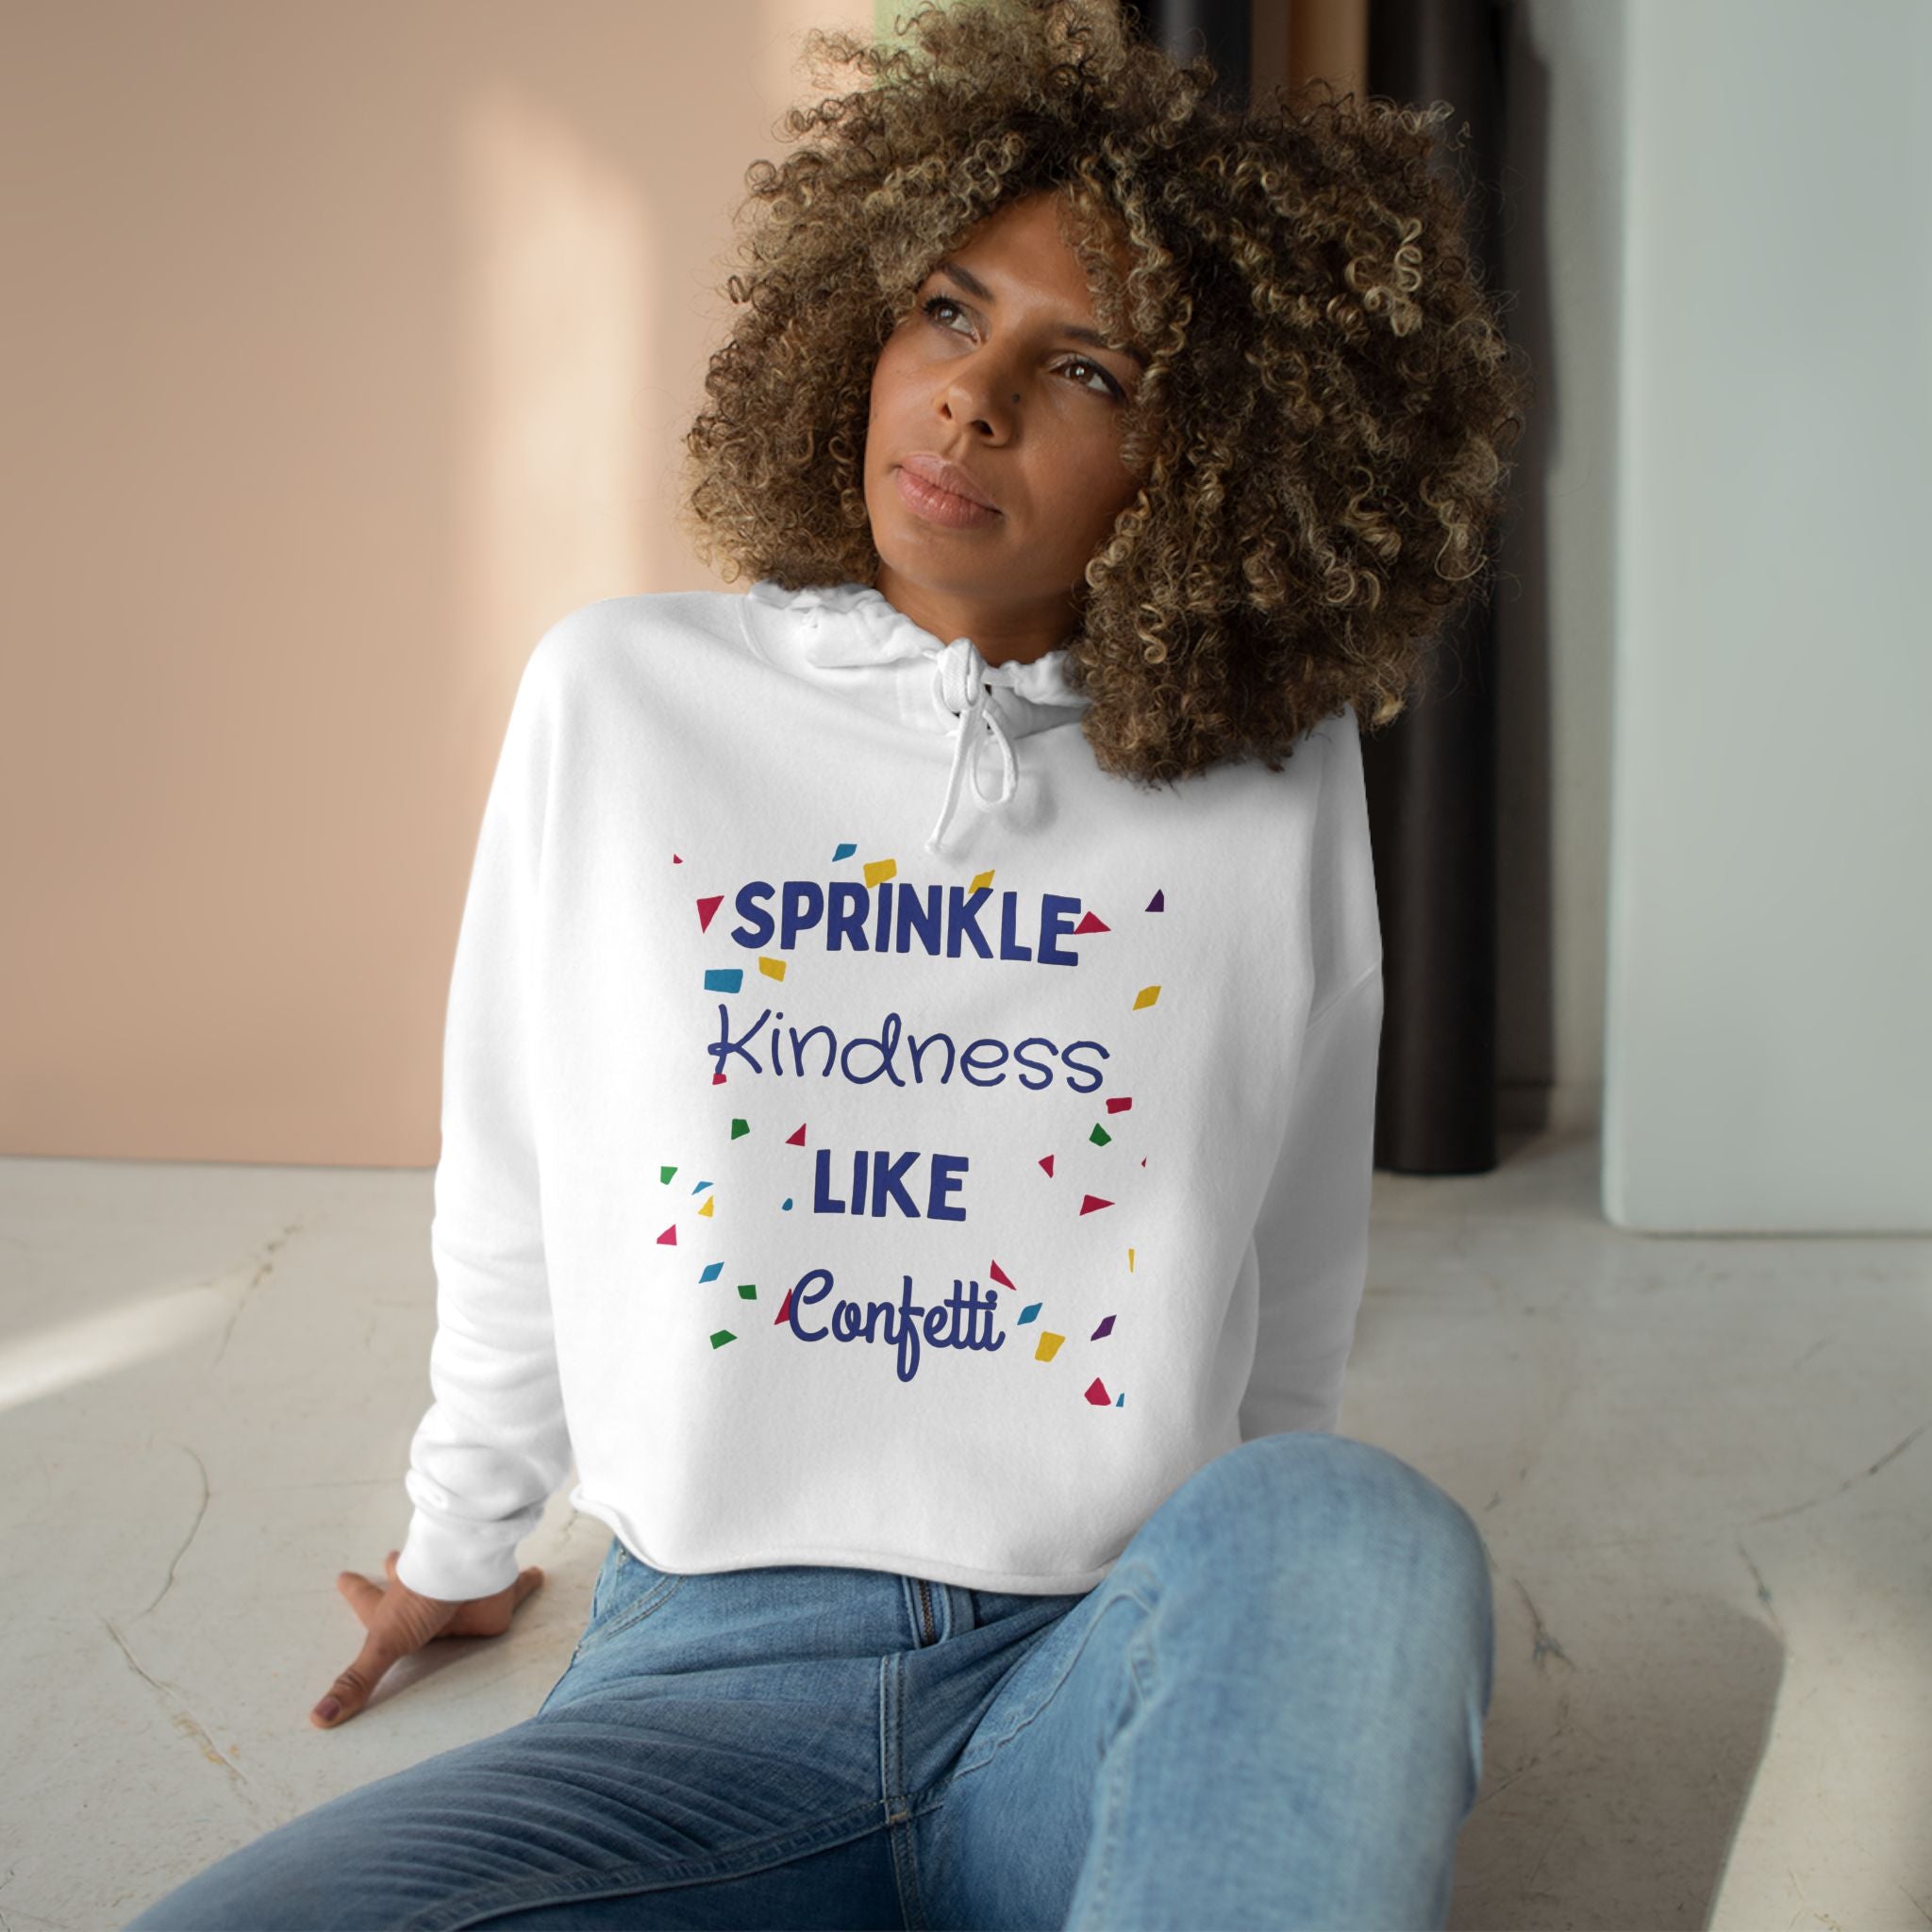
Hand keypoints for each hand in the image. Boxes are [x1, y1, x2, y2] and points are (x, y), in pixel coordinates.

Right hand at [309, 1548, 544, 1727]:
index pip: (368, 1601)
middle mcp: (428, 1596)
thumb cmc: (420, 1603)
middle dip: (397, 1569)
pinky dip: (529, 1581)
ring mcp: (460, 1592)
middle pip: (408, 1578)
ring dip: (454, 1574)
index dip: (355, 1591)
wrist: (464, 1570)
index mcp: (397, 1607)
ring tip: (459, 1568)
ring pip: (456, 1581)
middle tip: (390, 1557)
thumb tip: (317, 1721)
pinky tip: (540, 1575)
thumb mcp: (384, 1644)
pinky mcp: (496, 1595)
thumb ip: (356, 1682)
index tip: (342, 1576)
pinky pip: (519, 1586)